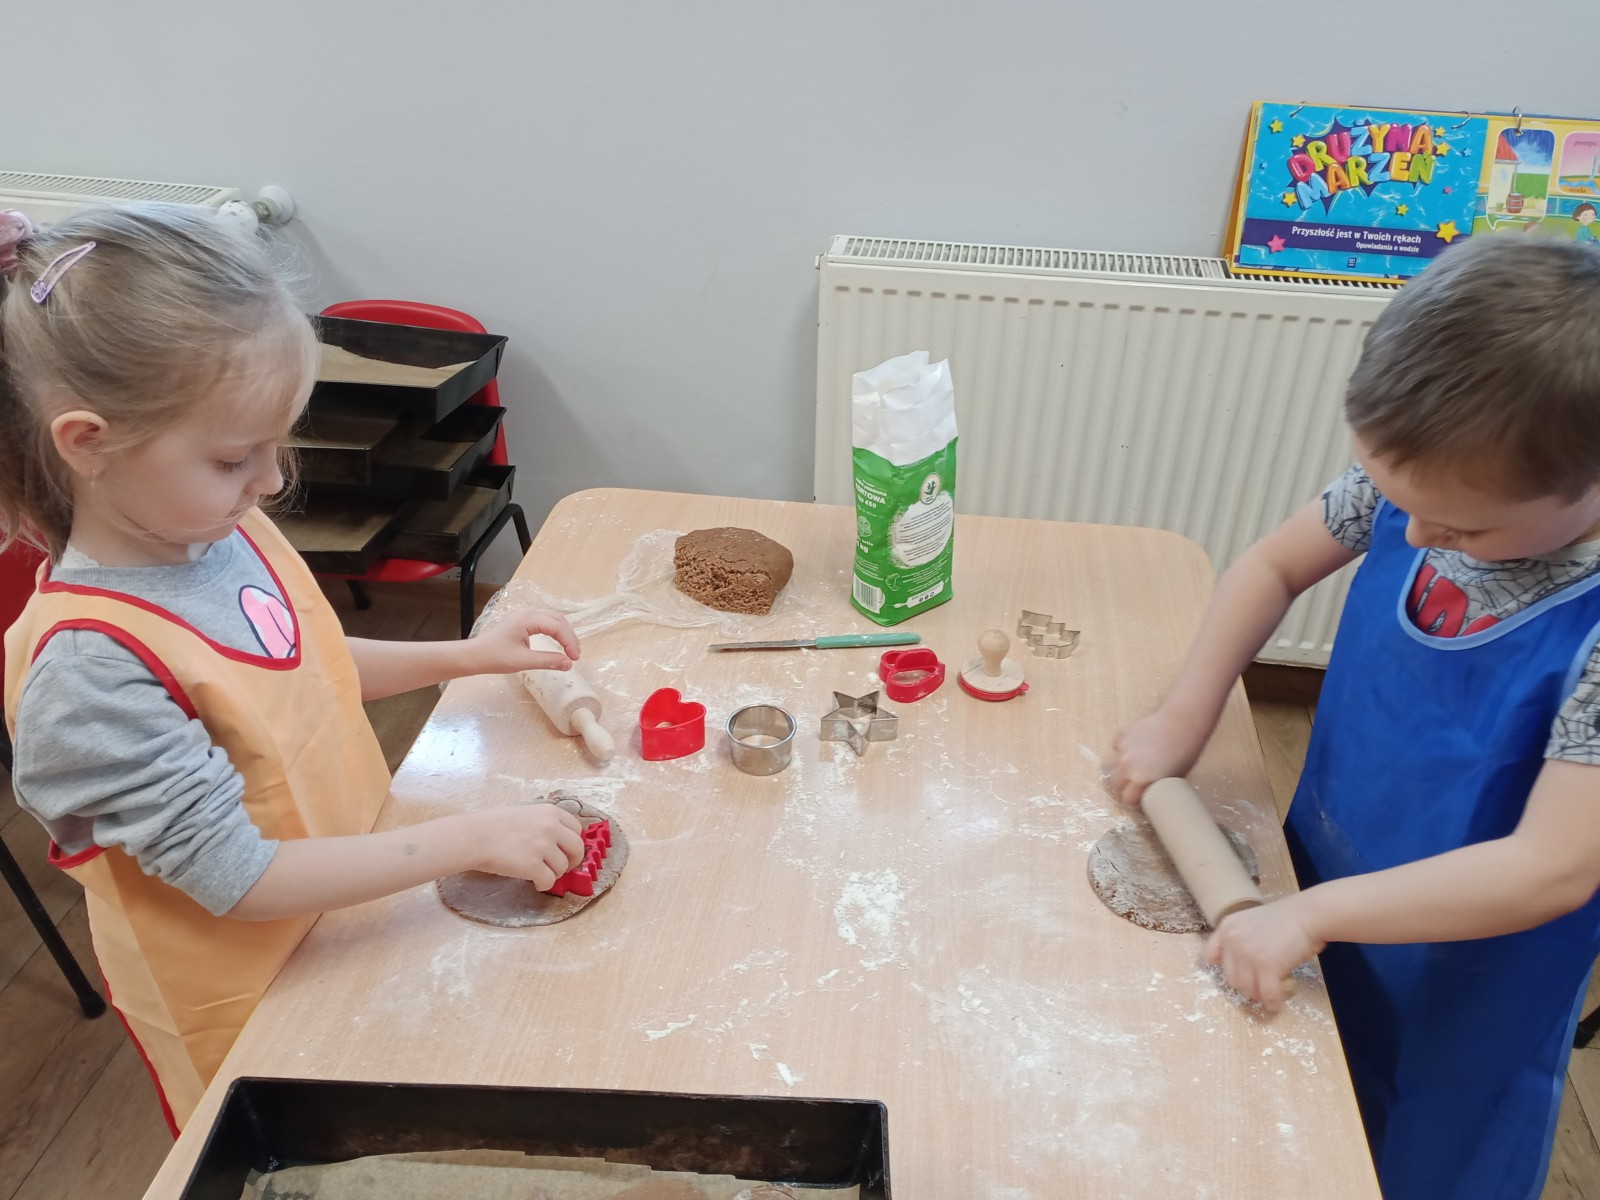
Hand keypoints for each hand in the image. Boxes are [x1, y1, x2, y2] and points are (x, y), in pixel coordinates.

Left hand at [469, 608, 580, 674]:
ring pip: (553, 619)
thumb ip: (548, 661)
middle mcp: (528, 613)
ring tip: (569, 650)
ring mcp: (524, 616)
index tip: (575, 659)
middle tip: (575, 655)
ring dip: (564, 633)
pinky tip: (557, 642)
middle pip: (558, 619)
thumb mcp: (523, 661)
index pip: (558, 627)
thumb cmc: (494, 657)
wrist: (473, 656)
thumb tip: (569, 664)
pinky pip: (545, 621)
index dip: (570, 642)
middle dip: (569, 636)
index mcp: (528, 619)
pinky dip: (555, 631)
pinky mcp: (522, 622)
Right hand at [469, 804, 586, 890]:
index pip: (577, 829)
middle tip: (561, 867)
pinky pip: (550, 881)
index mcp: (550, 812)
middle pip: (577, 849)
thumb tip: (561, 842)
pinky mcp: (533, 866)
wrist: (474, 837)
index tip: (566, 851)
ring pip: (562, 868)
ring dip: (553, 874)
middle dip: (572, 861)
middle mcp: (551, 827)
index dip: (572, 843)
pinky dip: (543, 885)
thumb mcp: (526, 814)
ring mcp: (543, 846)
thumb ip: (545, 824)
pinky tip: (534, 882)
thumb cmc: (494, 825)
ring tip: (539, 873)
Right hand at [1109, 707, 1210, 805]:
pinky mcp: (1121, 735)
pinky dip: (1125, 747)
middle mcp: (1127, 767)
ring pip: (1116, 765)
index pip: (1127, 799)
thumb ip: (1156, 786)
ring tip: (1143, 758)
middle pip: (1117, 784)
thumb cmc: (1185, 752)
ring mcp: (1122, 751)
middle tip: (1140, 778)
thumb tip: (1150, 792)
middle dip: (1126, 784)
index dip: (1135, 798)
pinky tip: (1139, 744)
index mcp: (1141, 781)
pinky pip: (1118, 747)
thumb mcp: (1174, 778)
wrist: (1183, 722)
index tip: (1141, 795)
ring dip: (1126, 765)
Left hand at [1204, 895, 1323, 1012]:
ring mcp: (1248, 953)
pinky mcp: (1266, 966)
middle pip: (1230, 978)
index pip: (1209, 956)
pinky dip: (1273, 1002)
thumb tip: (1241, 968)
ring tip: (1271, 992)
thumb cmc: (1287, 919)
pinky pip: (1266, 994)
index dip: (1225, 967)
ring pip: (1246, 989)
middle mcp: (1232, 940)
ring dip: (1259, 994)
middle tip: (1262, 984)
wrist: (1309, 915)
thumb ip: (1241, 940)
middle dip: (1247, 984)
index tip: (1239, 972)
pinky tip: (1277, 1004)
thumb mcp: (1252, 923)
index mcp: (1227, 927)